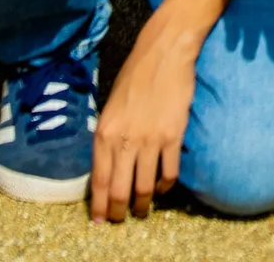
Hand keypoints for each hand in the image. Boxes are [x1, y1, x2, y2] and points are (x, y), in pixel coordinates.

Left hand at [92, 13, 199, 221]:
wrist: (164, 53)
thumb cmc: (134, 77)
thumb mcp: (109, 108)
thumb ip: (107, 138)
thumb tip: (108, 167)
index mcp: (104, 134)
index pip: (99, 181)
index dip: (100, 205)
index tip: (100, 220)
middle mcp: (124, 141)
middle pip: (120, 190)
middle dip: (119, 211)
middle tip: (121, 219)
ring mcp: (150, 140)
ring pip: (144, 187)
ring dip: (143, 205)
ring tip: (142, 211)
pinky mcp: (173, 136)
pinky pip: (169, 172)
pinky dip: (164, 186)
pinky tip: (162, 188)